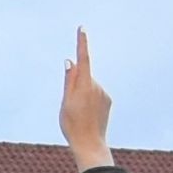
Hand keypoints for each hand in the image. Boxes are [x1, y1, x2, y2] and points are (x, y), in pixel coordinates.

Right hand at [58, 33, 114, 171]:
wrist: (89, 143)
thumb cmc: (72, 124)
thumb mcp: (65, 102)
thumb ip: (69, 80)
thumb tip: (71, 61)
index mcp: (84, 85)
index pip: (83, 59)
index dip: (82, 43)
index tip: (82, 29)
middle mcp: (97, 86)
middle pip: (83, 76)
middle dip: (75, 84)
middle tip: (70, 106)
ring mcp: (104, 93)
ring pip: (89, 86)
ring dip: (82, 94)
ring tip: (79, 113)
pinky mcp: (108, 101)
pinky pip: (96, 94)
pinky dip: (90, 100)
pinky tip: (88, 115)